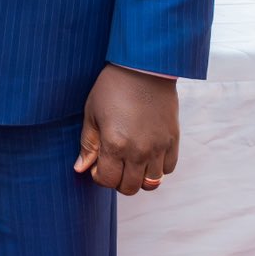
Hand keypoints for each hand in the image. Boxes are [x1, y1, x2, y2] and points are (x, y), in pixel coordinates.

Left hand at [73, 64, 178, 194]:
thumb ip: (88, 144)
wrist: (144, 67)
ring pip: (151, 183)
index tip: (97, 164)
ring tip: (131, 160)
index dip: (98, 175)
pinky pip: (167, 169)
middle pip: (129, 188)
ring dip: (138, 176)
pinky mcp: (173, 141)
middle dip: (117, 180)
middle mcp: (139, 151)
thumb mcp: (92, 113)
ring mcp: (158, 148)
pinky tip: (147, 153)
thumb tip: (81, 168)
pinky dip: (157, 168)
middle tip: (113, 163)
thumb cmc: (112, 87)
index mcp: (115, 144)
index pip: (106, 180)